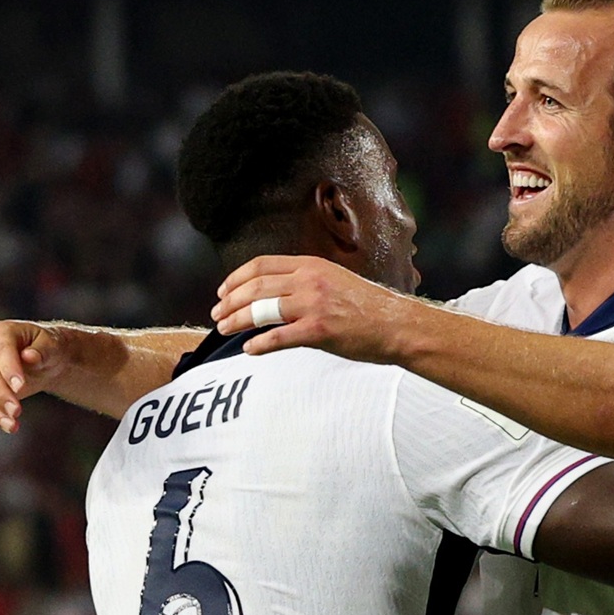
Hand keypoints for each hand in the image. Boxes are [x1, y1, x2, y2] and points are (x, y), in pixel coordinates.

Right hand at [0, 321, 91, 441]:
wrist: (42, 362)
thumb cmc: (48, 350)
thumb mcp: (53, 347)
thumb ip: (43, 350)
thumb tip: (29, 357)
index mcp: (2, 332)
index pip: (1, 349)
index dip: (8, 368)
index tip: (20, 387)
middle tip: (17, 411)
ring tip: (13, 426)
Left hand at [211, 256, 419, 360]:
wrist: (396, 326)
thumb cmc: (368, 308)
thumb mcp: (334, 281)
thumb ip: (305, 283)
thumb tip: (275, 295)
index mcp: (311, 264)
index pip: (262, 265)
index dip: (236, 278)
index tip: (222, 291)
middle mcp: (309, 280)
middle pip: (256, 287)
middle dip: (230, 301)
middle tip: (216, 315)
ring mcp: (313, 305)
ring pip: (262, 310)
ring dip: (238, 320)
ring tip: (225, 329)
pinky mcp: (318, 331)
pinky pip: (279, 337)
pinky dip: (260, 344)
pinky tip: (250, 350)